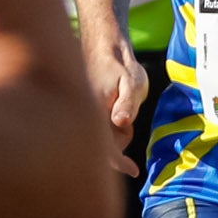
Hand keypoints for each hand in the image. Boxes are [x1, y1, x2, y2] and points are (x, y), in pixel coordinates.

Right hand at [84, 24, 147, 177]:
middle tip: (127, 122)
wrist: (102, 46)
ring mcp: (84, 113)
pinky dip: (110, 129)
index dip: (118, 162)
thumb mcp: (130, 81)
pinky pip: (100, 131)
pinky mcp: (85, 112)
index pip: (104, 145)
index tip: (134, 171)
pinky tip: (114, 113)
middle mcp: (84, 113)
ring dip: (116, 134)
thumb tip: (120, 122)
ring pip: (104, 139)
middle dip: (119, 141)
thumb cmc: (117, 63)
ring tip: (120, 109)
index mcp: (94, 109)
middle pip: (105, 146)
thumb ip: (126, 102)